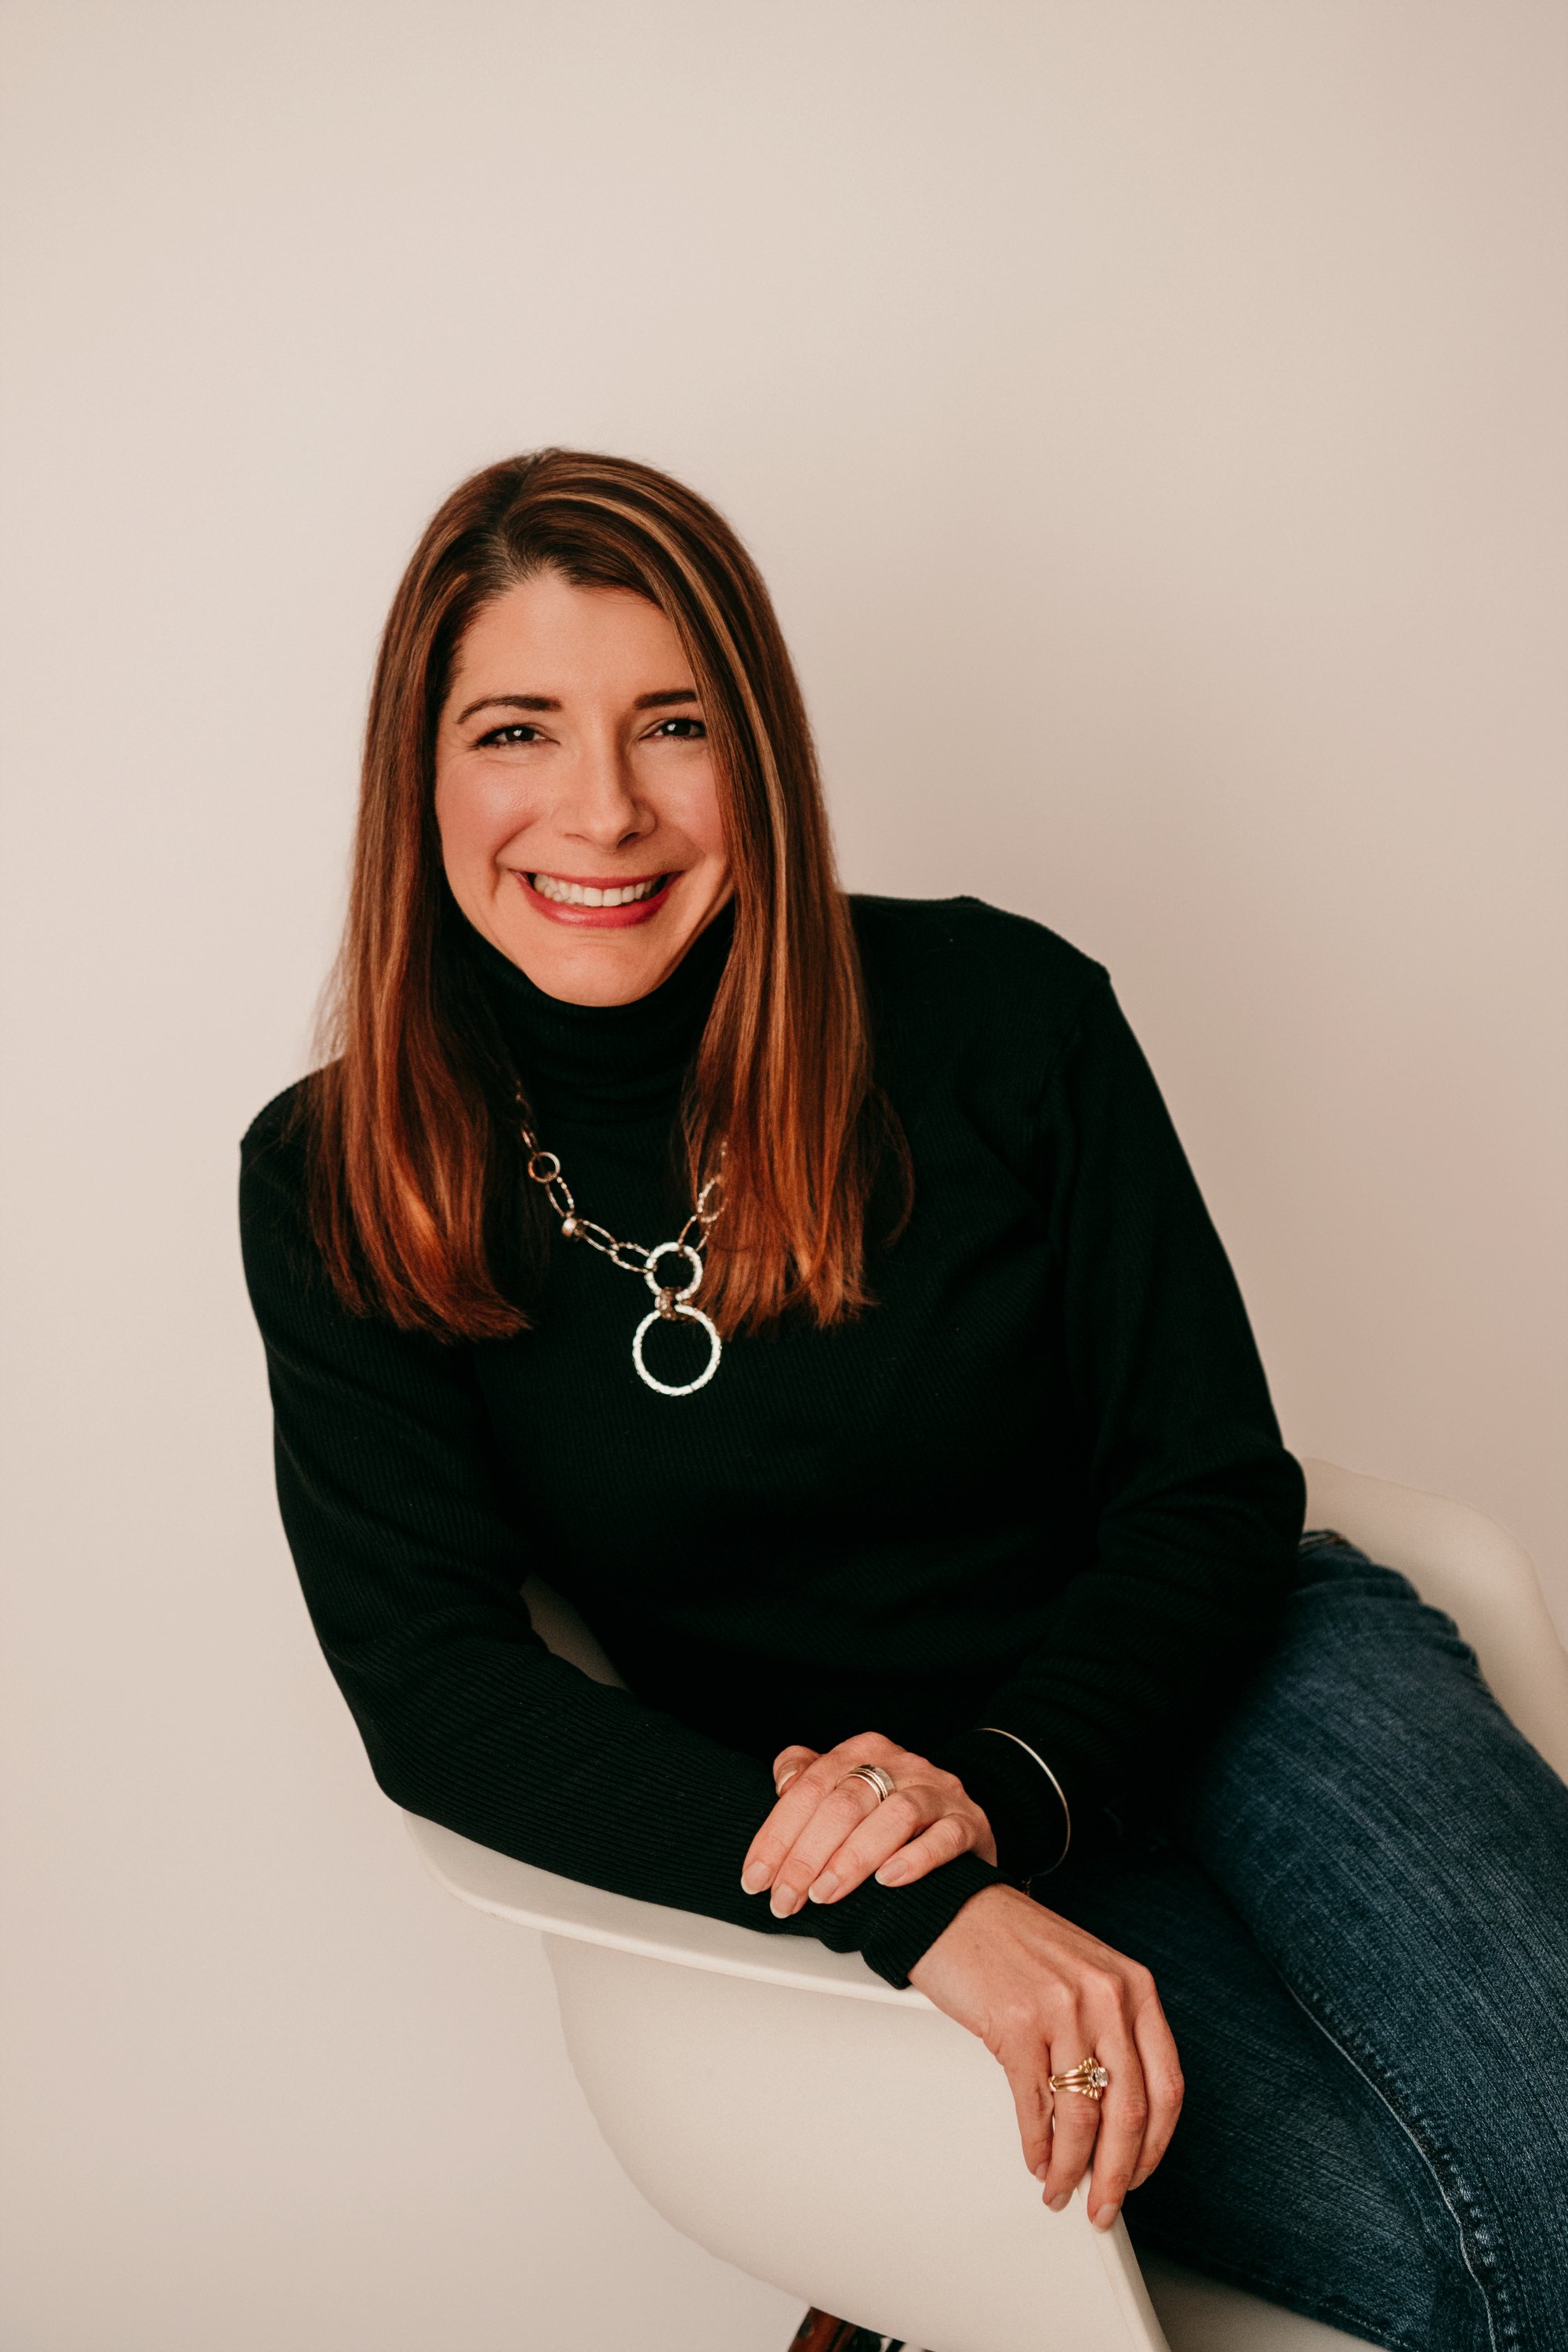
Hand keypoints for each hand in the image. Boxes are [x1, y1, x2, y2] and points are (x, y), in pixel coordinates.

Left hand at [739, 1732, 998, 1916]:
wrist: (962, 1823)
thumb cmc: (892, 1811)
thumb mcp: (849, 1787)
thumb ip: (811, 1780)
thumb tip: (782, 1781)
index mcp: (864, 1751)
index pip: (810, 1786)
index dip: (777, 1834)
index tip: (756, 1878)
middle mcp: (902, 1765)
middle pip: (846, 1803)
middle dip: (806, 1856)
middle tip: (785, 1898)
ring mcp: (938, 1792)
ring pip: (895, 1815)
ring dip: (852, 1859)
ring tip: (825, 1894)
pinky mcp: (969, 1823)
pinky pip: (944, 1836)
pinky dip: (914, 1858)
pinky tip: (888, 1880)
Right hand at [908, 1883, 1182, 2231]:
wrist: (954, 1907)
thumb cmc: (1017, 1944)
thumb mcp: (1087, 1976)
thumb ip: (1112, 2034)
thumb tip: (1119, 2121)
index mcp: (1133, 1986)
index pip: (1167, 2085)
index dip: (1155, 2146)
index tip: (1139, 2176)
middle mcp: (1105, 1995)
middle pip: (1129, 2112)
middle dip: (1116, 2175)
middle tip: (1104, 2207)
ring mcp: (1061, 2008)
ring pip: (1081, 2118)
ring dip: (1072, 2169)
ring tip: (1061, 2189)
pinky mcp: (1015, 2023)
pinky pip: (1035, 2106)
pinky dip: (1037, 2146)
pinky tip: (1036, 2158)